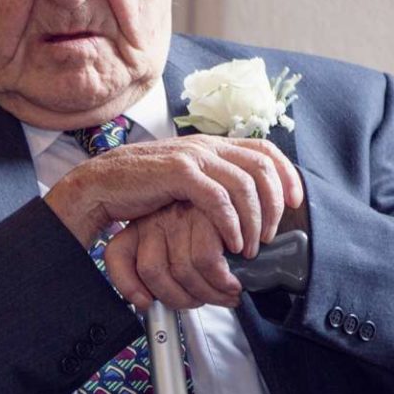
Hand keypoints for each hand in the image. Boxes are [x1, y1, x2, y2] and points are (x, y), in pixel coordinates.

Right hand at [44, 135, 303, 253]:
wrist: (99, 186)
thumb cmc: (140, 190)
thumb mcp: (183, 183)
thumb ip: (211, 184)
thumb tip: (242, 206)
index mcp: (211, 146)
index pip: (264, 150)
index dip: (286, 175)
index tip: (294, 203)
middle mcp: (206, 146)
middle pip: (262, 168)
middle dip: (273, 205)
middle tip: (269, 236)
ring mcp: (193, 157)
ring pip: (245, 185)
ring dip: (254, 220)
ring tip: (249, 248)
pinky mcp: (178, 174)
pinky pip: (218, 199)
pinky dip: (231, 224)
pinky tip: (231, 243)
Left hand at [103, 205, 243, 310]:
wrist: (252, 200)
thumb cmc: (215, 235)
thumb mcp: (178, 250)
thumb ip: (159, 271)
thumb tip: (144, 303)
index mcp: (140, 225)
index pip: (116, 254)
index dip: (127, 286)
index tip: (144, 303)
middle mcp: (156, 218)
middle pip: (152, 273)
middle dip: (181, 300)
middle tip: (200, 303)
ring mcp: (180, 216)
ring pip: (182, 271)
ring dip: (208, 294)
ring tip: (223, 295)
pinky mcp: (207, 215)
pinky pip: (207, 262)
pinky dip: (222, 281)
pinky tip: (232, 282)